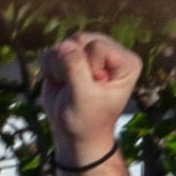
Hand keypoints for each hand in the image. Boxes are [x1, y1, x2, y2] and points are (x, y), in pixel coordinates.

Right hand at [37, 32, 141, 168]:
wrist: (74, 135)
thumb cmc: (86, 121)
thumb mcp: (83, 98)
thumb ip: (74, 69)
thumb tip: (62, 45)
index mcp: (125, 62)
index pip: (97, 47)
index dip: (87, 69)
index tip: (92, 92)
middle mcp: (110, 52)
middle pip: (80, 40)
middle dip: (70, 66)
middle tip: (77, 91)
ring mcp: (89, 52)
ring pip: (64, 44)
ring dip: (58, 69)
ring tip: (69, 88)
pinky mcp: (71, 56)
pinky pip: (52, 51)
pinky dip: (49, 69)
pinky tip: (60, 84)